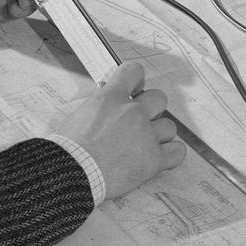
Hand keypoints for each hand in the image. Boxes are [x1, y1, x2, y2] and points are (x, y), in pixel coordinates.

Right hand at [50, 61, 186, 199]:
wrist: (70, 174)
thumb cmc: (68, 149)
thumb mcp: (77, 114)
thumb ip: (98, 102)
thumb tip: (105, 90)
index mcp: (111, 97)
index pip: (134, 71)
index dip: (136, 80)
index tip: (134, 89)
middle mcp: (133, 112)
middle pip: (159, 98)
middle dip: (150, 109)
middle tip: (138, 121)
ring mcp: (146, 136)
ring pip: (169, 126)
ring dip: (158, 134)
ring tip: (143, 145)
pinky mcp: (153, 160)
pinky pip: (177, 152)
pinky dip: (171, 154)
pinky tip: (161, 157)